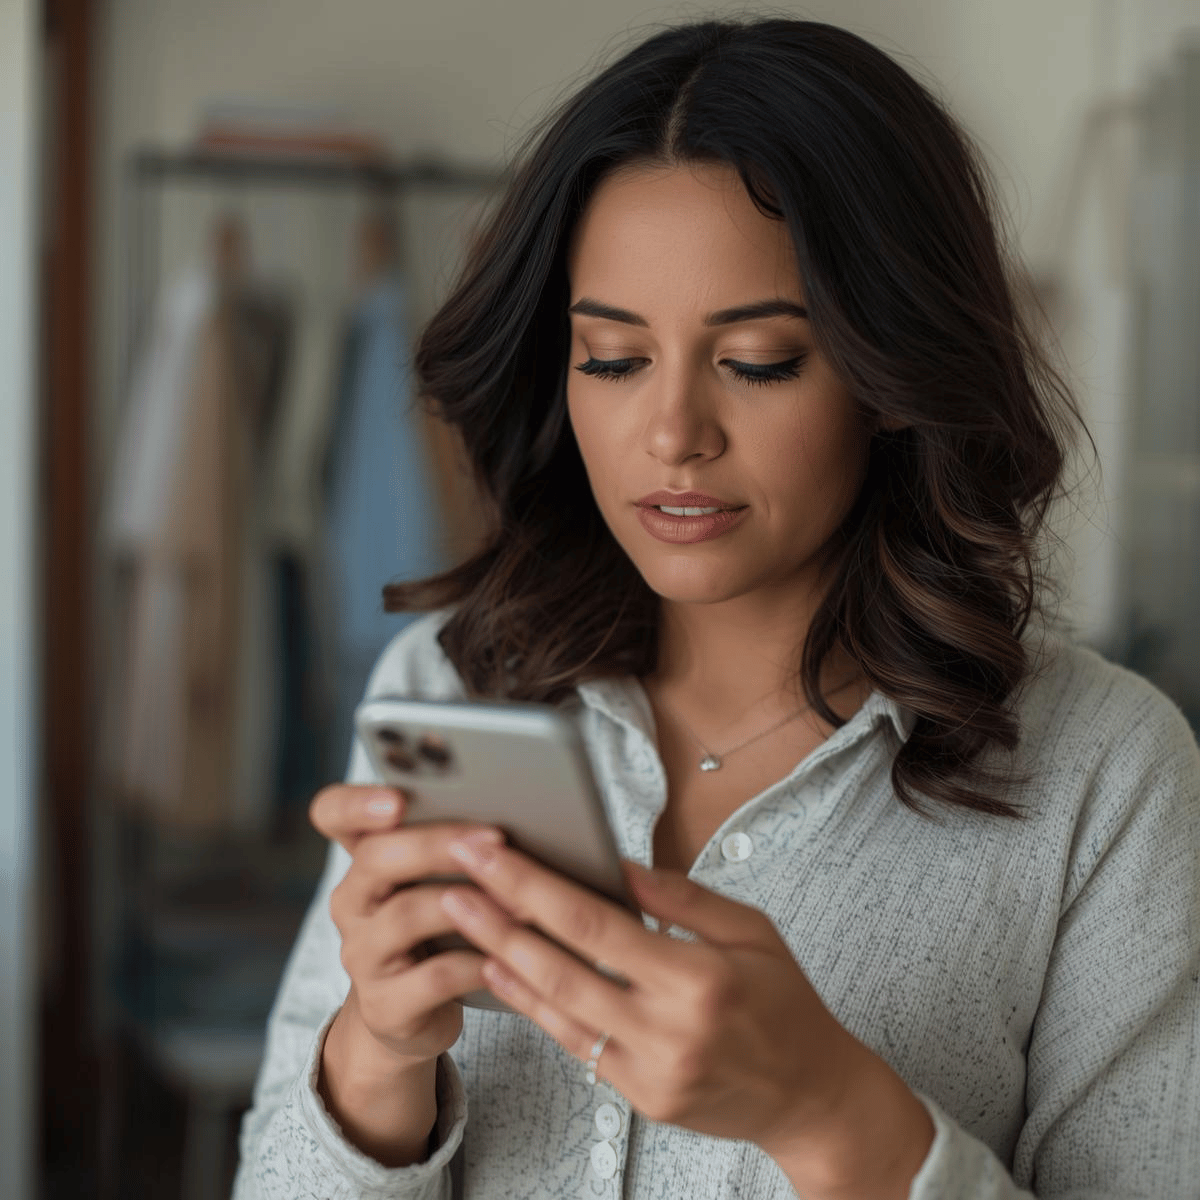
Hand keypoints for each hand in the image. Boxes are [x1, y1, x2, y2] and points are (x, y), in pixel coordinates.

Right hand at [309, 784, 496, 1067]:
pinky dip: (476, 963)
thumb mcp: (436, 880)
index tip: (397, 799)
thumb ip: (456, 842)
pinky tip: (509, 957)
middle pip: (376, 858)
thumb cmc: (439, 928)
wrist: (415, 1014)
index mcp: (362, 859)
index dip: (356, 804)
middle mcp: (351, 901)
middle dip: (438, 845)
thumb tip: (523, 805)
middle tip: (495, 838)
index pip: (332, 814)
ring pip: (406, 916)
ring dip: (471, 904)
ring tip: (522, 900)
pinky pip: (434, 977)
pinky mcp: (385, 1005)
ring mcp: (362, 955)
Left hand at [436, 833, 871, 1164]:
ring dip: (502, 959)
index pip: (594, 922)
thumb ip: (680, 898)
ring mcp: (652, 1072)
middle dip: (498, 918)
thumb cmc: (785, 1001)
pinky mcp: (641, 1098)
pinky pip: (575, 1046)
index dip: (533, 885)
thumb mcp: (751, 930)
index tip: (490, 851)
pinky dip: (534, 1006)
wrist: (811, 1095)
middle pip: (561, 967)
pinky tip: (501, 972)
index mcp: (700, 976)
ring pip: (558, 1009)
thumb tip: (615, 863)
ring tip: (461, 916)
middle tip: (452, 876)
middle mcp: (670, 1030)